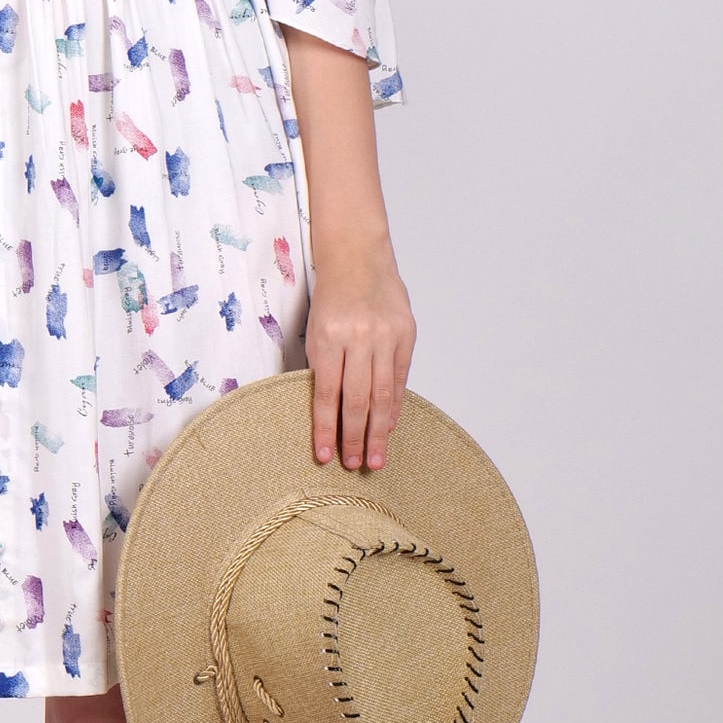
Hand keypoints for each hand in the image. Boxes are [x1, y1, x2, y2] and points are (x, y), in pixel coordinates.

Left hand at [305, 242, 415, 474]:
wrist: (358, 256)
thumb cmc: (331, 296)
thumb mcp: (316, 329)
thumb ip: (324, 367)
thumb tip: (329, 414)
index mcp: (329, 338)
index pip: (327, 394)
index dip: (326, 428)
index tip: (325, 455)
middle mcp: (359, 338)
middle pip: (358, 400)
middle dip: (355, 438)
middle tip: (356, 465)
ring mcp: (386, 336)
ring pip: (383, 394)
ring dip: (378, 430)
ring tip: (376, 457)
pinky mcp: (406, 334)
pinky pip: (401, 377)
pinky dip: (395, 404)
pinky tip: (389, 426)